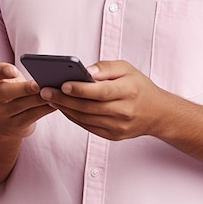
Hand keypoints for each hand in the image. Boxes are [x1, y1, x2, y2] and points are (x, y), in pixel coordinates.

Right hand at [0, 62, 54, 137]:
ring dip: (37, 99)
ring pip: (19, 105)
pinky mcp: (13, 125)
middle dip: (22, 88)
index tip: (14, 71)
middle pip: (3, 91)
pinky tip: (55, 103)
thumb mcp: (9, 80)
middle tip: (38, 85)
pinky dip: (44, 109)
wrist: (5, 121)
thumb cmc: (12, 92)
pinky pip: (30, 116)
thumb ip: (19, 74)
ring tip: (52, 92)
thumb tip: (43, 71)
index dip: (1, 70)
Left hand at [39, 60, 168, 140]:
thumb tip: (86, 71)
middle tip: (45, 90)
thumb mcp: (127, 69)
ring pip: (85, 118)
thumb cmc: (139, 86)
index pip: (101, 92)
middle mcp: (124, 111)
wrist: (157, 113)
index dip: (81, 89)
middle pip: (89, 107)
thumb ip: (106, 68)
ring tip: (49, 97)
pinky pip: (87, 126)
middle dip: (64, 99)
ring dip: (65, 108)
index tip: (62, 84)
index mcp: (129, 91)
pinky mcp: (113, 135)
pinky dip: (73, 117)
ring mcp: (118, 126)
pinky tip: (63, 107)